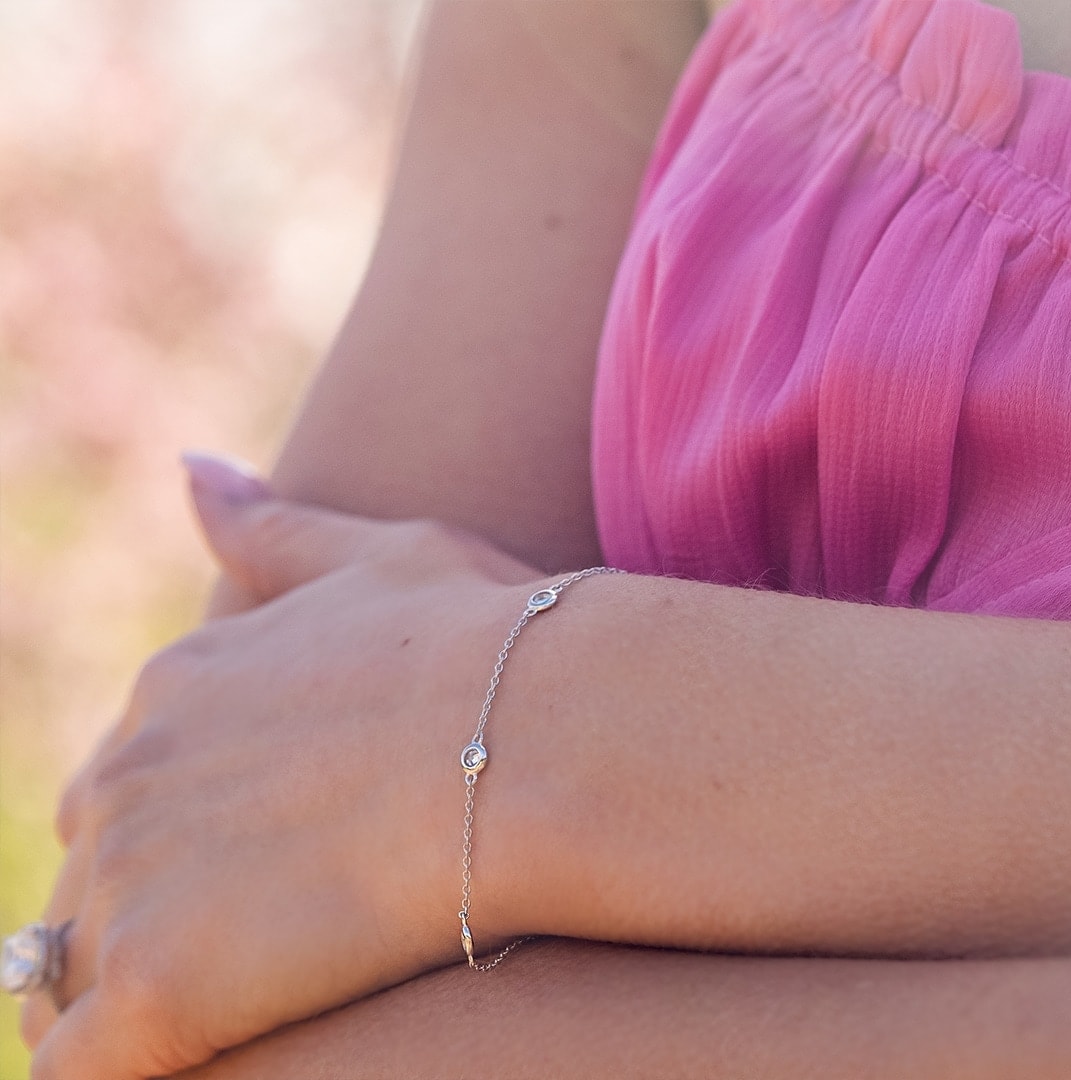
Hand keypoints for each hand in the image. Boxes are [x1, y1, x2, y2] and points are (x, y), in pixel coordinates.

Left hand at [24, 452, 541, 1079]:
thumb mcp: (374, 554)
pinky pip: (81, 1069)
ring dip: (129, 986)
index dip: (185, 830)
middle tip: (259, 934)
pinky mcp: (160, 986)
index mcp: (176, 687)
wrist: (537, 733)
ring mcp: (132, 878)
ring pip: (73, 966)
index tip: (262, 860)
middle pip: (91, 870)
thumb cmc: (483, 639)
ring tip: (242, 989)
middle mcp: (129, 773)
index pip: (126, 780)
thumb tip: (190, 468)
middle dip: (149, 906)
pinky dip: (121, 1068)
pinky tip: (195, 1056)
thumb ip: (267, 528)